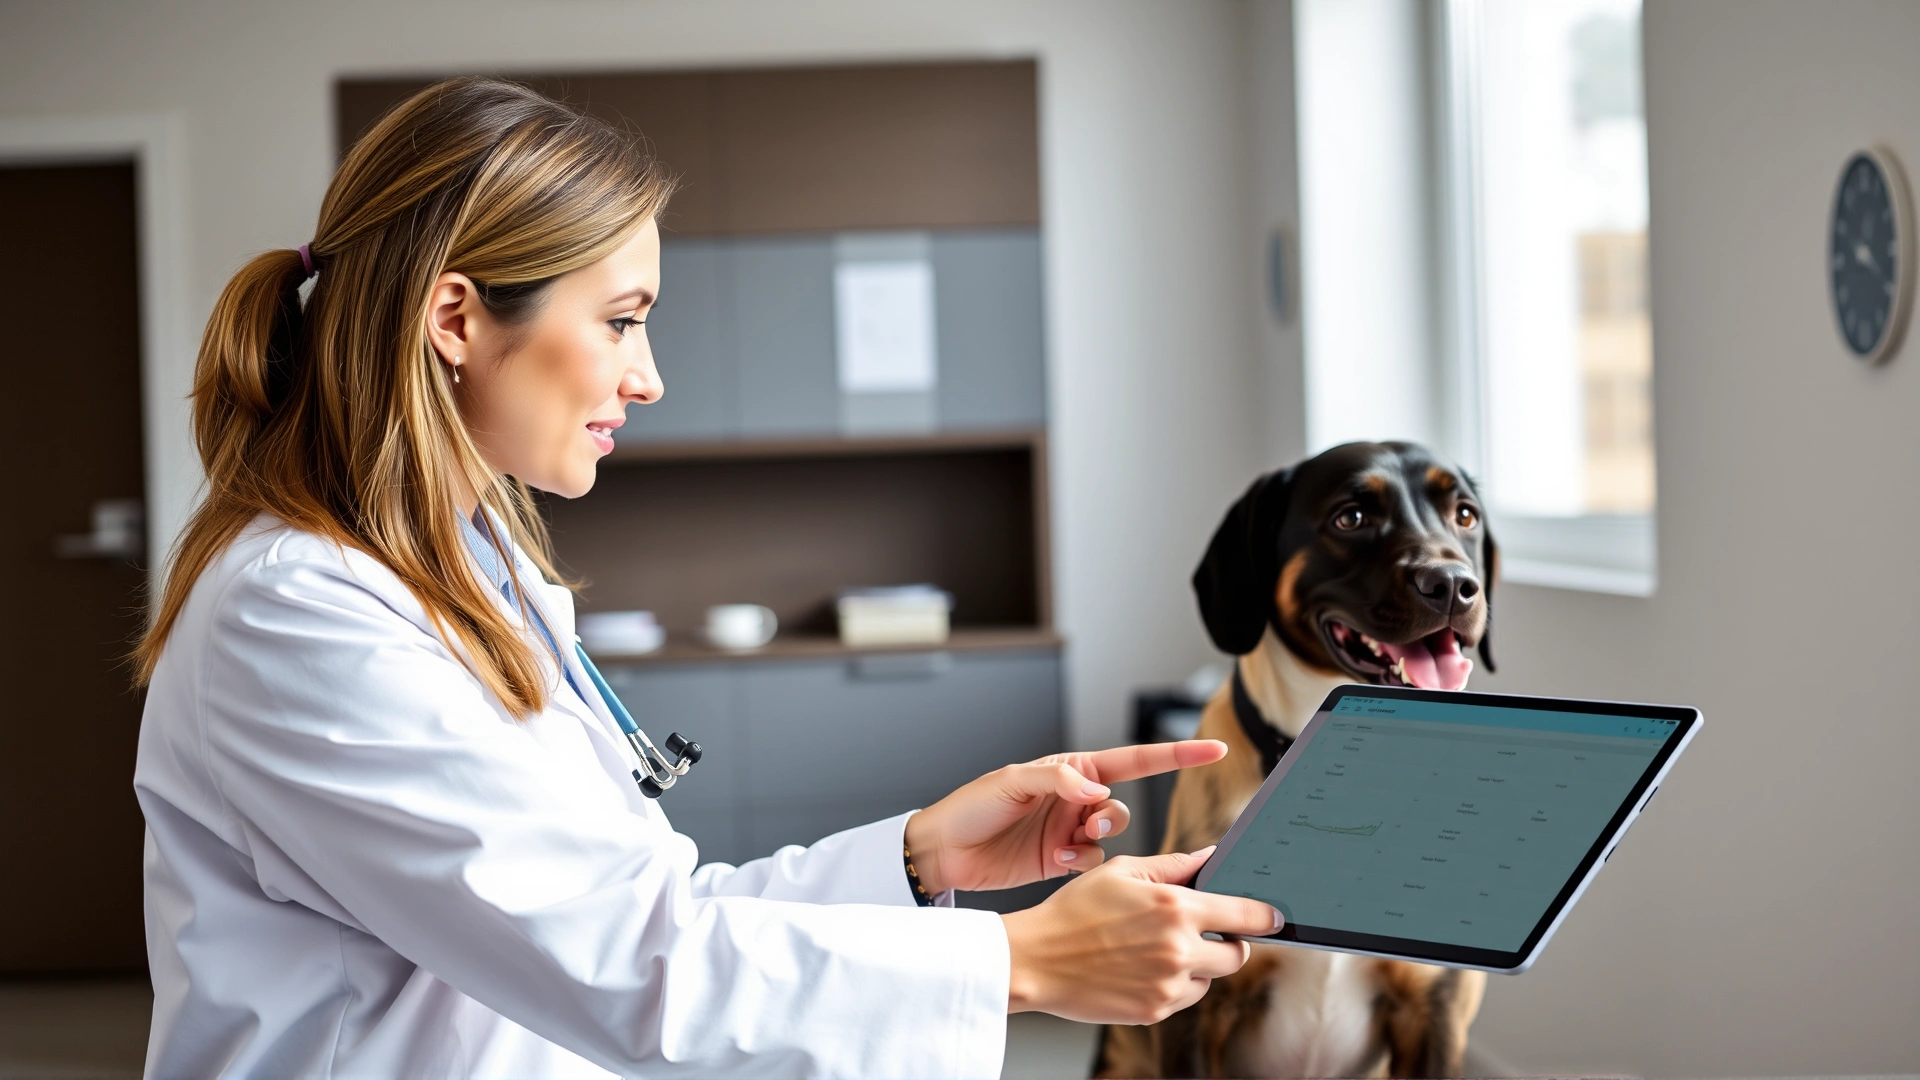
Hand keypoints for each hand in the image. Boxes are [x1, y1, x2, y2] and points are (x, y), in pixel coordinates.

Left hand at [902, 740, 1226, 894]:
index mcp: (1072, 768)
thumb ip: (1058, 779)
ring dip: (1095, 841)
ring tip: (1064, 846)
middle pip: (1123, 805)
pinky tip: (1057, 862)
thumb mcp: (1011, 782)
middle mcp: (1077, 797)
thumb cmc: (972, 807)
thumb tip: (1097, 790)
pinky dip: (1082, 863)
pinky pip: (1094, 862)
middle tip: (1085, 823)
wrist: (945, 851)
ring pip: (1112, 836)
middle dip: (1111, 815)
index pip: (1135, 759)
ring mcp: (1072, 829)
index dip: (1178, 754)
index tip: (1215, 749)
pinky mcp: (1064, 860)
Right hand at [1000, 848, 1281, 1022]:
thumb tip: (1211, 856)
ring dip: (1198, 967)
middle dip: (1230, 944)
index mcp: (1175, 909)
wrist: (1035, 959)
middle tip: (1207, 934)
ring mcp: (1168, 986)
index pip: (1246, 916)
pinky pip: (1183, 998)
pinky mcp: (1154, 1011)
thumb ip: (1174, 865)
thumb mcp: (1123, 872)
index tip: (1273, 917)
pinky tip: (1141, 969)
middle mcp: (1179, 950)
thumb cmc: (1074, 910)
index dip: (1265, 916)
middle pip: (1237, 955)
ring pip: (1210, 980)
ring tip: (1159, 950)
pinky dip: (1174, 986)